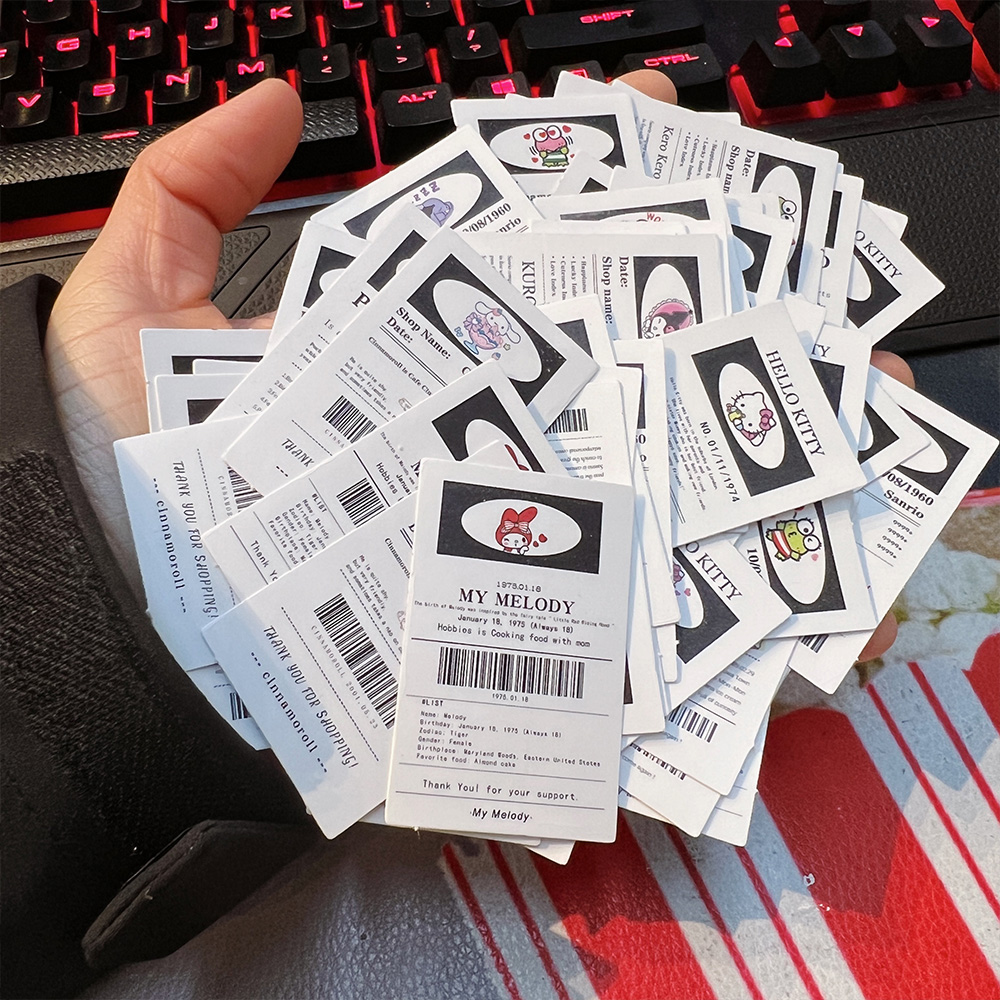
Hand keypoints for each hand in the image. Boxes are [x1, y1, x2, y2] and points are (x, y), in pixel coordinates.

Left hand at [46, 71, 906, 661]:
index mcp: (408, 356)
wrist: (135, 645)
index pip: (522, 252)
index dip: (588, 184)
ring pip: (652, 468)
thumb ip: (191, 194)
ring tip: (840, 373)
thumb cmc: (124, 485)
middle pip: (608, 350)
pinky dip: (728, 574)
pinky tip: (799, 533)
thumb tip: (282, 96)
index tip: (652, 125)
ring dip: (749, 425)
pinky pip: (645, 596)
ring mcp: (507, 526)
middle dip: (704, 289)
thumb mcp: (134, 318)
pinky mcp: (524, 618)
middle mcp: (472, 432)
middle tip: (791, 239)